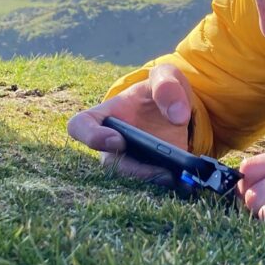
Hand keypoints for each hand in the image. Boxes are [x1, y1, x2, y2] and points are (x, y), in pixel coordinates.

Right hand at [66, 64, 193, 183]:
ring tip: (176, 177)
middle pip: (109, 163)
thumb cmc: (161, 90)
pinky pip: (149, 188)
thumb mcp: (166, 76)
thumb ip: (168, 86)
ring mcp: (130, 162)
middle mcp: (112, 143)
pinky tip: (184, 182)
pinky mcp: (149, 175)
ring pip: (130, 180)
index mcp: (107, 115)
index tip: (118, 140)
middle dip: (133, 170)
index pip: (80, 127)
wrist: (178, 107)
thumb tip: (177, 116)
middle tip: (161, 170)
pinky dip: (165, 186)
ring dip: (151, 181)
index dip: (91, 137)